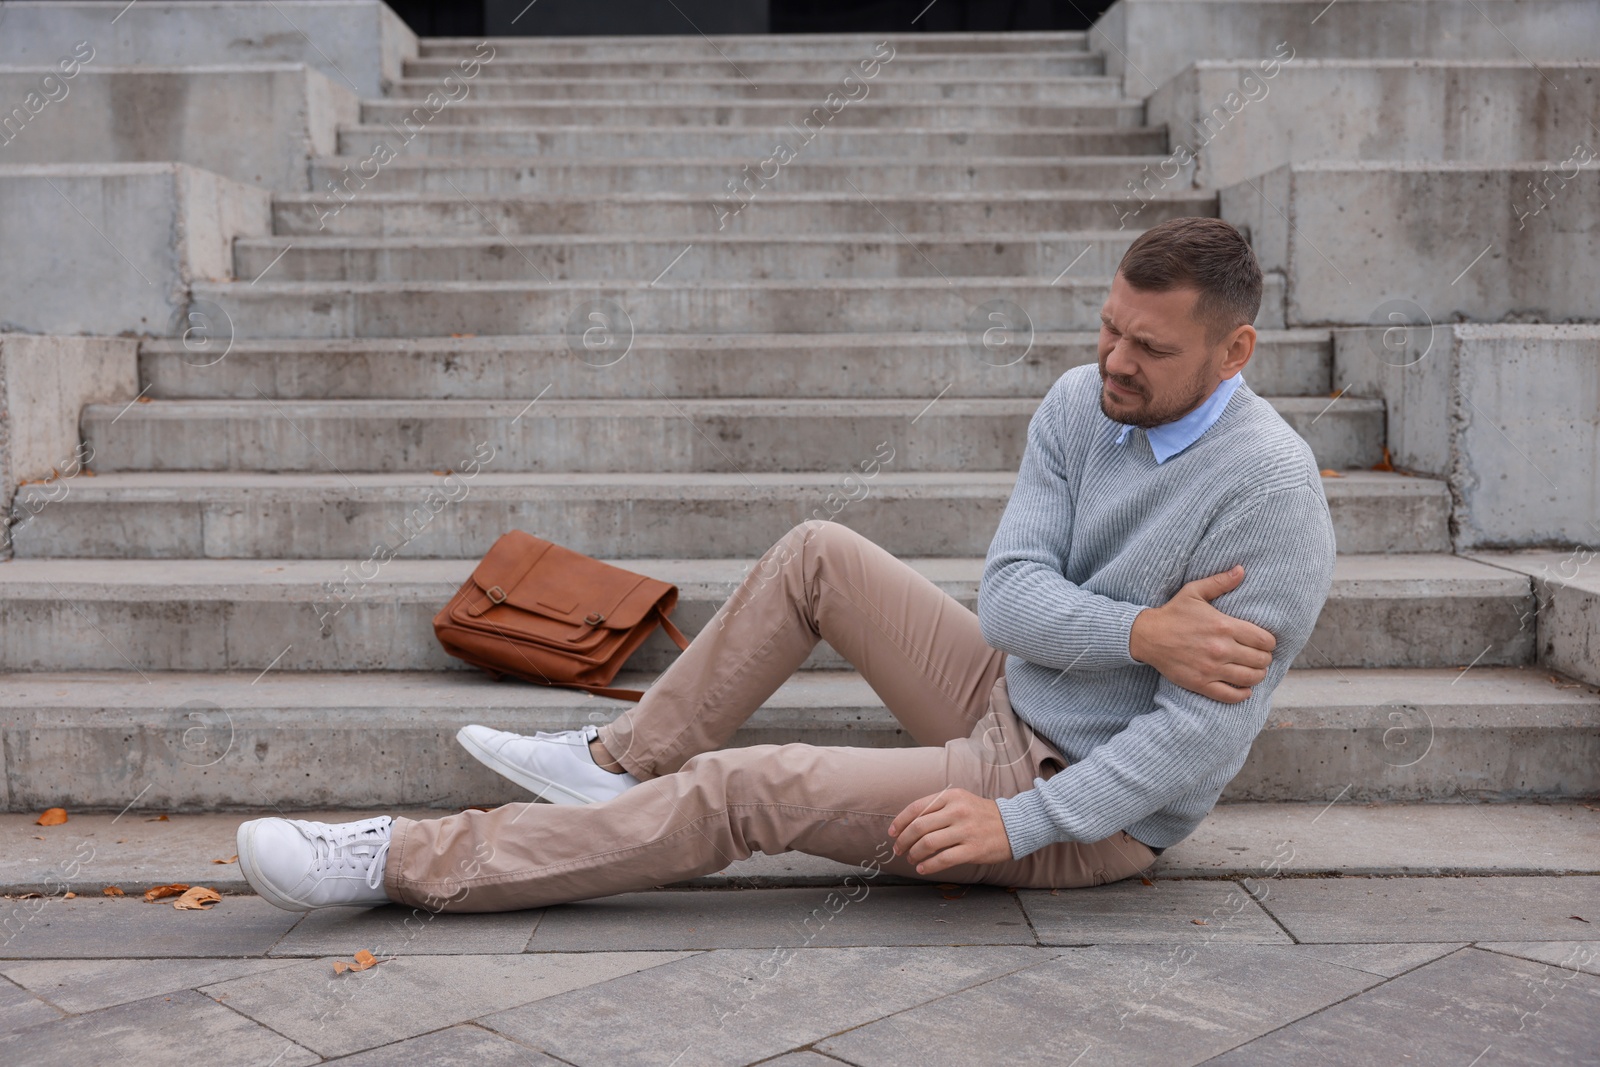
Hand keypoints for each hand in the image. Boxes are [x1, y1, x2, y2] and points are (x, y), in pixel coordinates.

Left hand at [888, 788, 1012, 874]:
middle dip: (903, 841)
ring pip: (928, 843)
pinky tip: (922, 868)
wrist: (1014, 825)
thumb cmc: (981, 815)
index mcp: (951, 796)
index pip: (916, 808)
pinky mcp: (973, 849)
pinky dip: (928, 865)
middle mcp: (957, 811)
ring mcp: (965, 830)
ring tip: (911, 859)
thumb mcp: (960, 801)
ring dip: (914, 854)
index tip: (891, 833)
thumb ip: (937, 809)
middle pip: (919, 827)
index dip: (899, 822)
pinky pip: (943, 859)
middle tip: (898, 850)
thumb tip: (908, 824)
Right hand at [1128, 565, 1276, 702]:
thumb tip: (1241, 570)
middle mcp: (1221, 649)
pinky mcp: (1201, 683)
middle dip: (1265, 658)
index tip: (1265, 642)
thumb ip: (1220, 582)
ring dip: (1257, 675)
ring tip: (1254, 671)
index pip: (1264, 640)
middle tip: (1260, 656)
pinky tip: (1244, 689)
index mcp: (1224, 626)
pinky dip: (1243, 694)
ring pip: (1250, 678)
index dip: (1269, 642)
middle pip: (1261, 660)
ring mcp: (1211, 669)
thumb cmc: (1172, 613)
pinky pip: (1231, 695)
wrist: (1147, 636)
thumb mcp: (1194, 592)